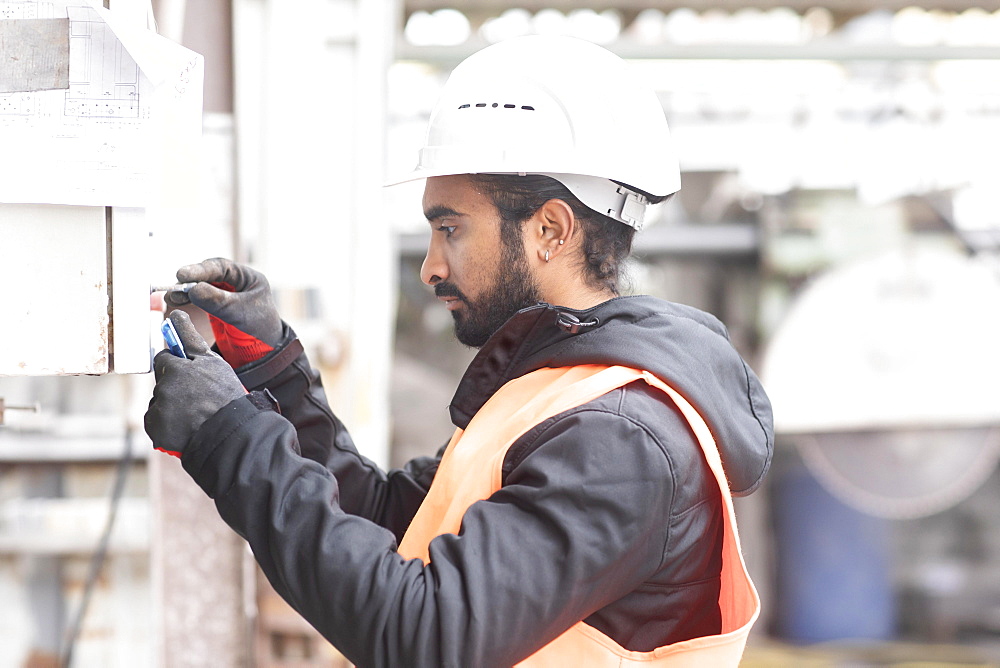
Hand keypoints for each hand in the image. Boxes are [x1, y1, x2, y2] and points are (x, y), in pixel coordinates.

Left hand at [145, 310, 247, 456]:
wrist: (230, 435)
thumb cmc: (225, 396)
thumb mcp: (212, 363)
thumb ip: (190, 339)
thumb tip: (174, 314)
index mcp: (177, 368)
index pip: (164, 359)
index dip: (178, 367)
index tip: (191, 376)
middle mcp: (164, 387)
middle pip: (162, 381)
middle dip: (175, 387)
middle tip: (198, 398)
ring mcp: (159, 408)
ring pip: (160, 400)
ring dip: (172, 405)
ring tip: (195, 414)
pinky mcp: (154, 427)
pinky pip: (156, 419)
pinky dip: (167, 423)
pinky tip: (185, 426)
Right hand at [165, 258, 282, 367]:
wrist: (263, 348)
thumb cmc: (259, 328)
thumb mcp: (239, 312)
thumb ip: (218, 301)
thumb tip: (192, 289)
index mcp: (247, 277)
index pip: (222, 268)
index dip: (200, 270)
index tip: (182, 275)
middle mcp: (235, 280)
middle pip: (208, 274)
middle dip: (190, 280)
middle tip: (175, 288)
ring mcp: (224, 291)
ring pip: (201, 285)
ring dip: (185, 290)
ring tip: (171, 297)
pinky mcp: (215, 303)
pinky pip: (199, 297)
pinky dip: (187, 298)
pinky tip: (175, 301)